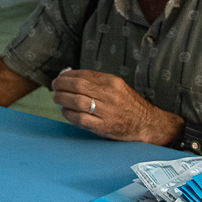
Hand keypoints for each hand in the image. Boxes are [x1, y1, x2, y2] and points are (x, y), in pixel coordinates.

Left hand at [51, 69, 179, 144]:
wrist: (146, 123)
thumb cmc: (129, 104)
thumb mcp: (117, 86)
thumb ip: (97, 82)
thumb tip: (71, 77)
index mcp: (112, 82)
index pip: (83, 75)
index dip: (67, 76)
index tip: (60, 78)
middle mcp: (109, 95)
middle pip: (77, 86)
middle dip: (61, 85)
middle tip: (54, 87)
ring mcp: (106, 111)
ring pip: (76, 102)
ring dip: (62, 99)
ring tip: (57, 98)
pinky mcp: (103, 126)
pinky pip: (80, 119)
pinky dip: (68, 114)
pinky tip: (65, 111)